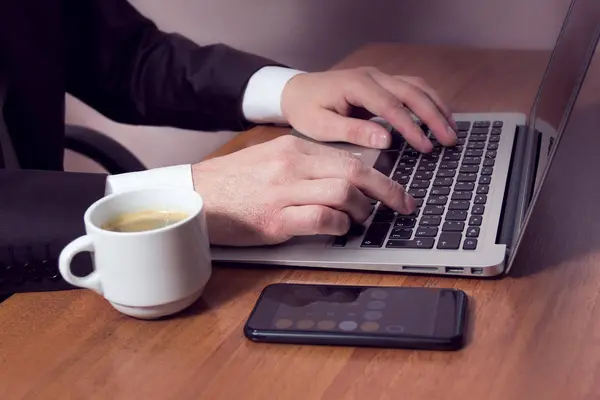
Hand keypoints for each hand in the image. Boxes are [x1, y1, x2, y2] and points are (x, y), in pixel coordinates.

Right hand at [191, 135, 415, 245]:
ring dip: (362, 209)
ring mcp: (282, 192)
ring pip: (342, 192)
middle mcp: (290, 165)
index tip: (395, 188)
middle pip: (353, 173)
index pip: (347, 158)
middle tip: (403, 205)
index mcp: (292, 147)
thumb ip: (305, 165)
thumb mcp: (270, 159)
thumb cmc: (233, 181)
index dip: (379, 175)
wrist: (194, 196)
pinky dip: (339, 225)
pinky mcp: (274, 220)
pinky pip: (321, 219)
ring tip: (363, 219)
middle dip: (387, 190)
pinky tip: (340, 228)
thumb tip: (343, 180)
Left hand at [281, 67, 457, 152]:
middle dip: (433, 116)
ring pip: (416, 86)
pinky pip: (411, 88)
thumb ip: (353, 132)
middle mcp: (372, 75)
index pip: (391, 106)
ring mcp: (378, 76)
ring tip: (451, 130)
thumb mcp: (321, 126)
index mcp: (356, 85)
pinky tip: (438, 117)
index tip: (425, 147)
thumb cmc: (305, 109)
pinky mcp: (381, 82)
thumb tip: (386, 140)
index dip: (411, 127)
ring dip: (436, 107)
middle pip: (412, 92)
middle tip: (449, 140)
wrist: (295, 90)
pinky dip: (428, 101)